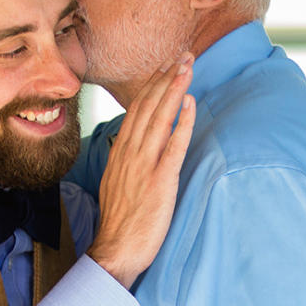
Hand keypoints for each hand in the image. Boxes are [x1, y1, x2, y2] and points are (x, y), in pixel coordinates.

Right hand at [88, 57, 194, 288]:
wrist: (115, 251)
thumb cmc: (119, 224)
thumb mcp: (113, 186)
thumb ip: (122, 163)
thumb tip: (126, 147)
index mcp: (119, 154)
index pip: (136, 111)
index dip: (152, 86)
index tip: (164, 68)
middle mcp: (129, 154)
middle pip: (149, 107)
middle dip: (166, 78)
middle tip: (183, 55)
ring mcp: (144, 166)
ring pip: (160, 118)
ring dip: (175, 89)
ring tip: (188, 67)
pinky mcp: (160, 181)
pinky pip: (173, 145)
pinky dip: (183, 122)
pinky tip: (191, 103)